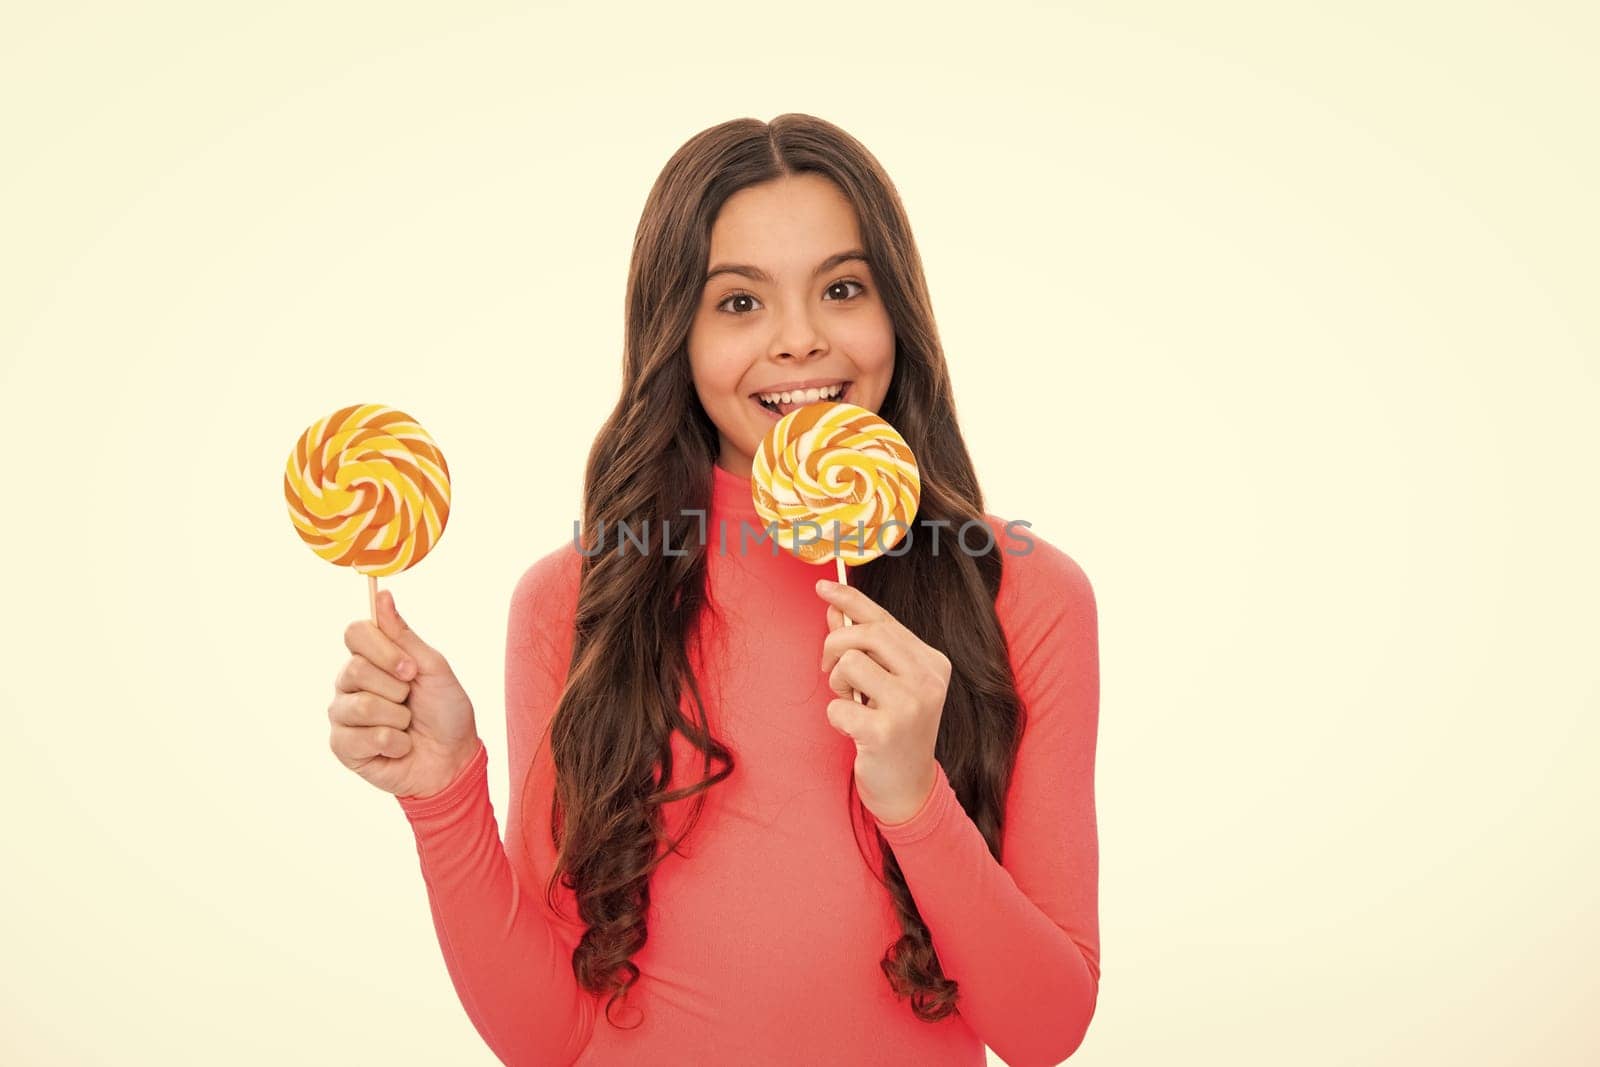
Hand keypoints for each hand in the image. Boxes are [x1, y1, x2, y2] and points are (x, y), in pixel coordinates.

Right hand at [328, 589, 480, 798]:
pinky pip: (364, 737)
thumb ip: (403, 634)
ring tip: (407, 726)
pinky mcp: (343, 746)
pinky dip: (395, 743)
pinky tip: (399, 747)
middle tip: (411, 701)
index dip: (384, 650)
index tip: (410, 669)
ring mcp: (343, 715)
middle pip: (354, 669)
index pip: (355, 633)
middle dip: (396, 688)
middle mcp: (349, 684)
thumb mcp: (432, 667)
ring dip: (398, 719)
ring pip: (361, 706)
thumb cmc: (446, 711)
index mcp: (370, 658)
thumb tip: (382, 594)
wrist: (454, 758)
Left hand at [816, 578, 949, 825]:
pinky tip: (855, 731)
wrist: (909, 788)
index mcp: (932, 663)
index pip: (884, 620)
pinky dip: (837, 717)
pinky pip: (838, 706)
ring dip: (838, 684)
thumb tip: (833, 608)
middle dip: (835, 645)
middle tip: (829, 668)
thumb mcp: (884, 683)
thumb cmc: (894, 729)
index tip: (823, 586)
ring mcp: (910, 706)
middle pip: (866, 634)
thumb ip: (865, 646)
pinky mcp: (886, 732)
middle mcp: (927, 680)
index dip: (850, 600)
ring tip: (852, 704)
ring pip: (849, 663)